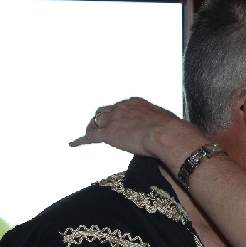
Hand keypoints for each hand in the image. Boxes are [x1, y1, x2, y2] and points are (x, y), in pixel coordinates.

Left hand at [70, 98, 202, 165]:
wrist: (167, 134)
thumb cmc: (173, 129)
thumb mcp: (166, 120)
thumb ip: (160, 123)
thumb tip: (170, 130)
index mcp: (135, 102)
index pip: (120, 106)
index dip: (116, 114)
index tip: (117, 120)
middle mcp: (121, 107)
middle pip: (104, 112)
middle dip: (100, 119)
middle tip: (99, 127)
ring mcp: (113, 120)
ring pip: (95, 122)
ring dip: (91, 128)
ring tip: (87, 135)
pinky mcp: (108, 134)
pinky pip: (90, 137)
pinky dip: (79, 140)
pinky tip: (72, 144)